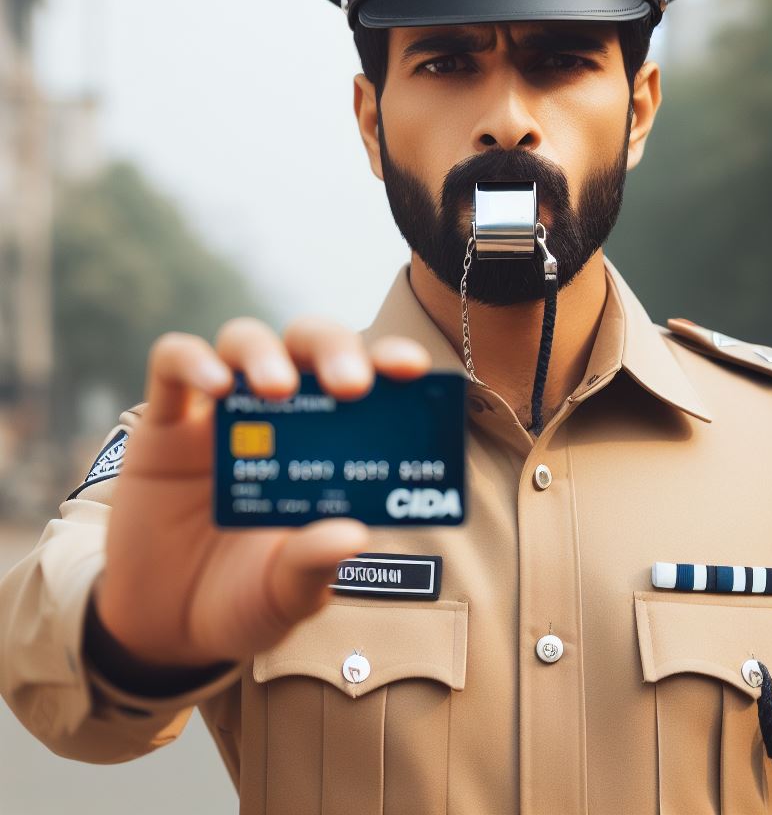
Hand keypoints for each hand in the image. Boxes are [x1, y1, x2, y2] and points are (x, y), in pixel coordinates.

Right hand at [93, 317, 430, 668]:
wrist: (166, 624)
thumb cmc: (246, 597)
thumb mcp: (286, 592)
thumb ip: (313, 565)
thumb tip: (352, 535)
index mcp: (328, 442)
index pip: (368, 377)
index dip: (391, 359)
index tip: (414, 369)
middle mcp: (279, 415)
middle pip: (309, 342)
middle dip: (335, 350)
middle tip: (351, 386)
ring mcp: (220, 414)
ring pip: (244, 340)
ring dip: (265, 354)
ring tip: (278, 390)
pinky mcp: (163, 423)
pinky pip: (172, 364)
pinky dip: (194, 360)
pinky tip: (215, 386)